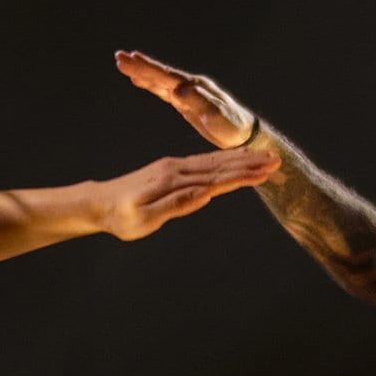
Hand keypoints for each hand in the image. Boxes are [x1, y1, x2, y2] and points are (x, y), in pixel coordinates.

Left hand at [95, 149, 284, 240]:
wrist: (98, 203)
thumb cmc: (120, 218)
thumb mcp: (144, 219)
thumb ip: (174, 205)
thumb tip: (204, 194)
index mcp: (173, 182)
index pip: (216, 179)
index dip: (242, 176)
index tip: (266, 173)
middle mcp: (177, 170)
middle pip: (220, 165)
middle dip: (250, 163)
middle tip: (277, 160)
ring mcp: (174, 167)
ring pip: (214, 161)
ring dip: (241, 159)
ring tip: (264, 156)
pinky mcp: (172, 169)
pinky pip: (204, 162)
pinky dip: (223, 159)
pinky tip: (234, 158)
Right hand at [115, 49, 276, 164]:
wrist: (244, 134)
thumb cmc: (233, 126)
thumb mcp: (217, 116)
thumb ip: (199, 101)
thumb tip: (179, 89)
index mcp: (195, 87)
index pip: (167, 75)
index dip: (148, 68)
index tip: (132, 58)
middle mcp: (189, 86)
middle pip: (160, 74)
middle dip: (139, 66)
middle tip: (118, 56)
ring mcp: (187, 93)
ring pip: (159, 80)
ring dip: (141, 72)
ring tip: (123, 63)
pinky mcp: (185, 103)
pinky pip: (162, 90)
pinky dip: (150, 84)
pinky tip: (139, 81)